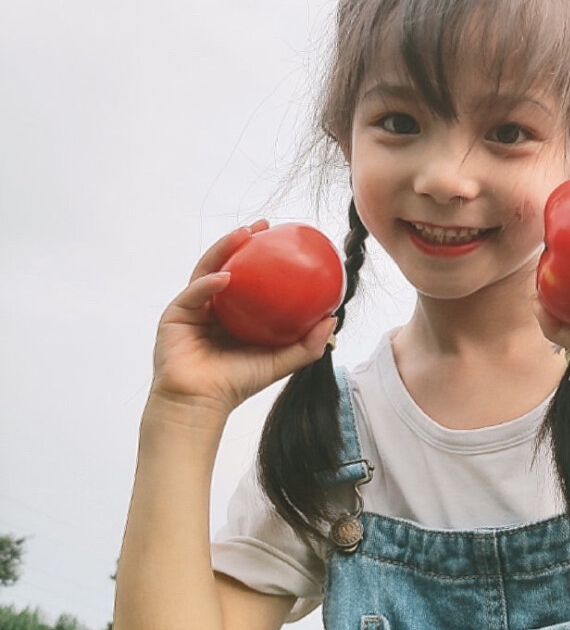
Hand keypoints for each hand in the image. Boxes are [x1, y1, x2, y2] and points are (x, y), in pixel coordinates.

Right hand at [151, 220, 333, 418]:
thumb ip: (307, 344)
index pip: (249, 276)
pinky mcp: (175, 315)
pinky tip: (226, 276)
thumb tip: (333, 319)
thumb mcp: (280, 361)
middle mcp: (214, 305)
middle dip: (241, 241)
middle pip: (226, 263)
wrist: (201, 404)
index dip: (263, 255)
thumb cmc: (237, 384)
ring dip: (224, 248)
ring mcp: (193, 308)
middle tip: (261, 226)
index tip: (282, 237)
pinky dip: (209, 283)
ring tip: (243, 234)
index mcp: (235, 312)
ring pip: (207, 269)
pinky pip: (194, 293)